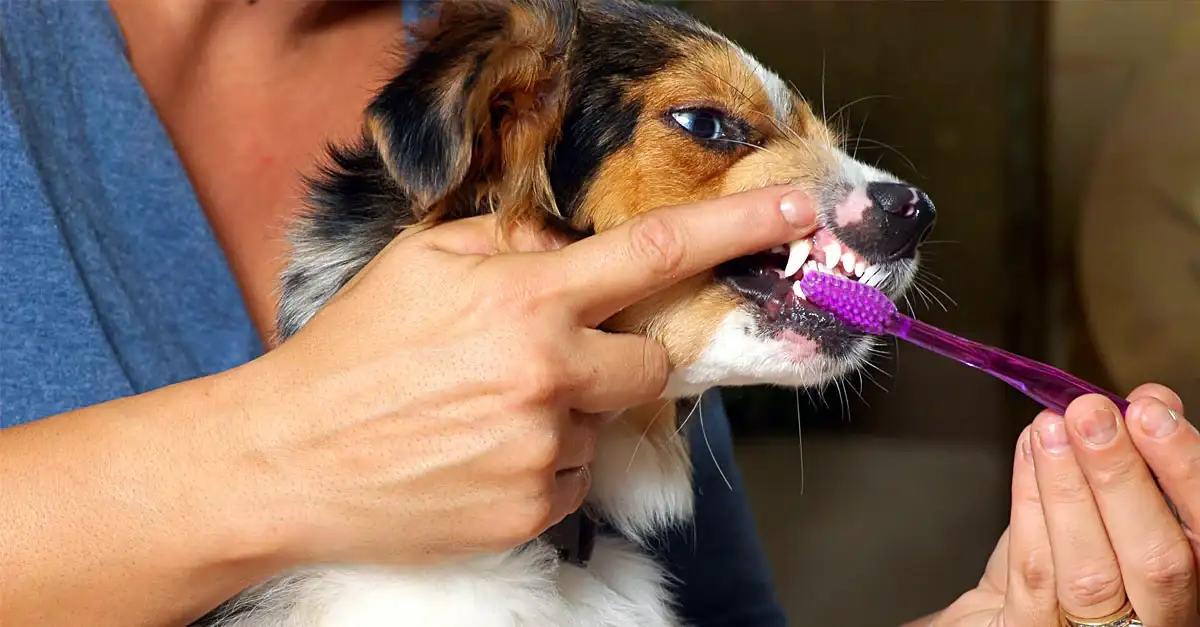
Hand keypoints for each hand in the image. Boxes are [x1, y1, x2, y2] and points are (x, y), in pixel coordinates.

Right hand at [231, 186, 817, 567]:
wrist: (288, 460)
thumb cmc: (352, 352)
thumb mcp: (422, 262)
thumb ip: (508, 241)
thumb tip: (565, 249)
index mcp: (525, 301)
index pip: (655, 254)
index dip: (737, 231)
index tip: (800, 215)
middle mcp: (548, 376)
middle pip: (652, 365)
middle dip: (624, 358)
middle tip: (556, 357)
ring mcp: (543, 451)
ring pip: (605, 424)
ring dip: (568, 414)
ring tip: (486, 414)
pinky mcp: (533, 510)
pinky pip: (574, 477)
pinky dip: (545, 463)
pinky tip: (481, 454)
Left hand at [915, 384, 1197, 626]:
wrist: (1011, 613)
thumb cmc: (1069, 560)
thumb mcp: (1115, 511)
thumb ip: (1141, 464)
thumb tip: (1151, 400)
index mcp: (1190, 586)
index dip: (1185, 471)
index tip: (1151, 411)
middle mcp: (1159, 622)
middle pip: (1158, 562)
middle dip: (1122, 477)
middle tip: (1092, 414)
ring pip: (1090, 572)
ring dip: (1068, 487)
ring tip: (1051, 427)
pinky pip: (1035, 573)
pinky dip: (1030, 505)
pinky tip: (1029, 455)